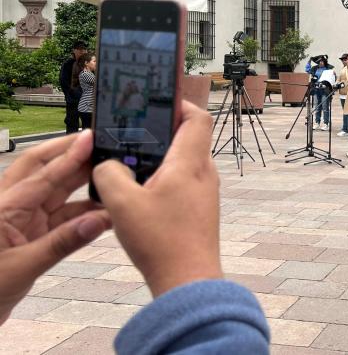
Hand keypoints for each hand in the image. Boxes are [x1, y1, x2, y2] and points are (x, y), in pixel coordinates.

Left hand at [0, 131, 110, 323]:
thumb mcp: (21, 268)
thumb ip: (62, 243)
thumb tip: (99, 221)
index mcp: (3, 209)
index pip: (42, 176)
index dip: (68, 156)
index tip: (89, 138)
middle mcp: (13, 208)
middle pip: (44, 171)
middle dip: (71, 156)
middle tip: (100, 145)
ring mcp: (23, 221)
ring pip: (57, 193)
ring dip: (82, 186)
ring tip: (109, 177)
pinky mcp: (33, 236)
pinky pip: (63, 218)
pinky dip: (84, 214)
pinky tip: (105, 213)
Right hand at [94, 101, 222, 296]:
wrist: (188, 281)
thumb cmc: (161, 241)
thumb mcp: (121, 203)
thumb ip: (109, 174)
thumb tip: (108, 165)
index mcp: (191, 162)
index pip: (197, 117)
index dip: (180, 103)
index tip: (157, 100)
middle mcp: (205, 173)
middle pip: (189, 137)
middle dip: (162, 131)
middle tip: (134, 132)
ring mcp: (206, 192)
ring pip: (184, 162)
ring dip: (160, 158)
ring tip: (132, 164)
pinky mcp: (201, 210)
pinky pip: (184, 182)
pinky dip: (165, 179)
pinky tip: (141, 194)